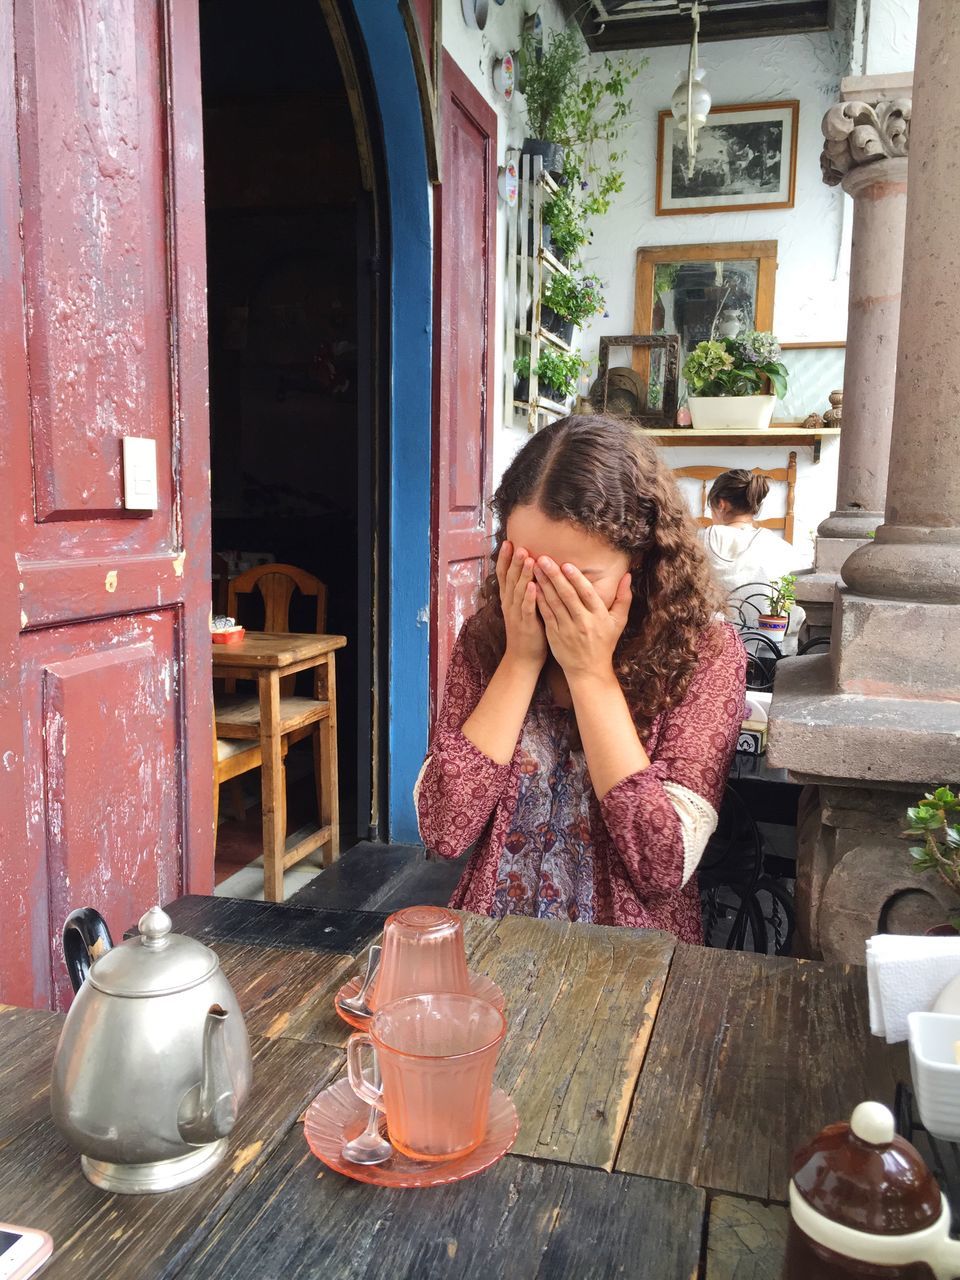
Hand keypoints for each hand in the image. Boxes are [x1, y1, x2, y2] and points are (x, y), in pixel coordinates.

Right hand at [497, 541, 546, 670]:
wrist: (523, 658)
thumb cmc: (526, 630)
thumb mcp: (521, 607)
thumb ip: (524, 589)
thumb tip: (530, 570)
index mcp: (508, 599)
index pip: (504, 575)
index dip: (504, 559)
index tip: (507, 542)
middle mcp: (509, 604)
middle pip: (510, 579)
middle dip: (514, 561)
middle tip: (518, 545)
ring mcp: (516, 614)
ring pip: (518, 591)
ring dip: (522, 574)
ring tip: (527, 559)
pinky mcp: (526, 625)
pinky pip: (527, 609)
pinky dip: (529, 598)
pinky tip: (533, 586)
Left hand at [534, 557, 631, 681]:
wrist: (588, 670)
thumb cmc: (604, 643)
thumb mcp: (619, 622)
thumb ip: (624, 598)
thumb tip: (627, 575)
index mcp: (599, 616)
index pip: (587, 594)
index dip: (576, 579)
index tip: (566, 564)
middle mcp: (583, 622)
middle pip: (567, 595)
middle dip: (554, 576)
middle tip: (543, 558)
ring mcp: (567, 629)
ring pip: (553, 603)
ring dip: (543, 584)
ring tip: (535, 567)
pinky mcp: (554, 635)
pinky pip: (546, 614)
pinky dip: (539, 600)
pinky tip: (532, 586)